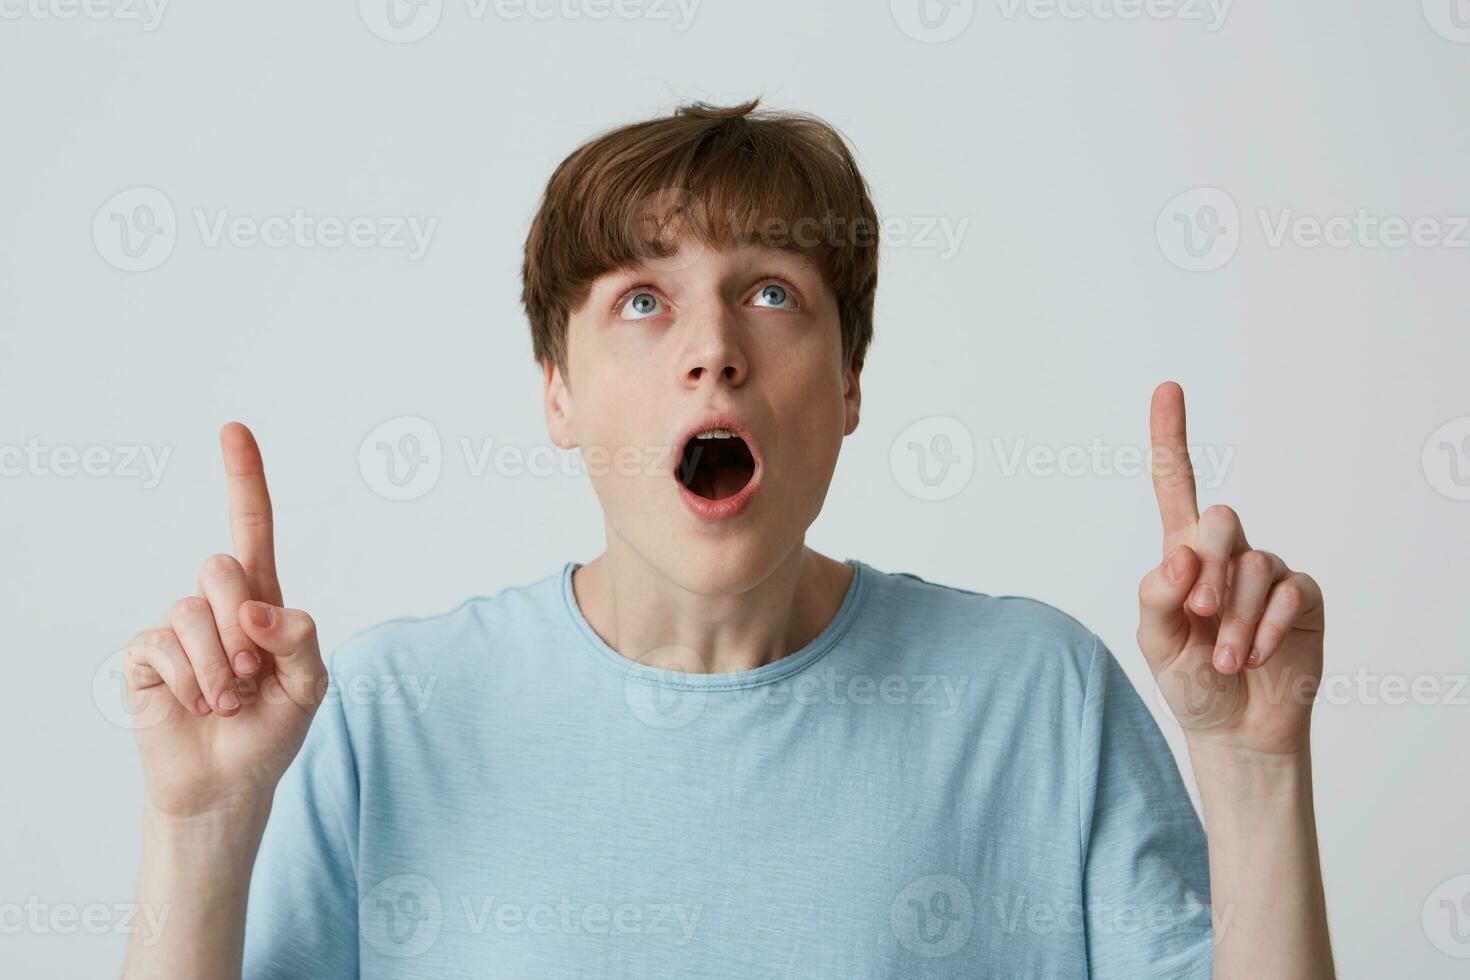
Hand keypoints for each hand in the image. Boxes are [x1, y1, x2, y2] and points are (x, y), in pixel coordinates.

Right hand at [122, 423, 326, 819]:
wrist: (229, 784)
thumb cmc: (272, 730)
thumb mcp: (310, 685)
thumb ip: (298, 638)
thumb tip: (258, 608)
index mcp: (264, 600)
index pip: (253, 527)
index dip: (244, 478)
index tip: (233, 429)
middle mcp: (219, 604)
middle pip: (222, 566)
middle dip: (243, 621)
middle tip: (253, 674)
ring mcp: (179, 627)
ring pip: (194, 610)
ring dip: (220, 666)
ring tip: (230, 701)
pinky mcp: (147, 655)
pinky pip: (165, 647)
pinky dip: (193, 683)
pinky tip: (199, 706)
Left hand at [1136, 382, 1324, 757]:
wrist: (1233, 727)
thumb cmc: (1188, 680)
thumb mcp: (1154, 641)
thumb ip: (1156, 595)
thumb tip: (1179, 555)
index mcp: (1182, 554)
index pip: (1174, 486)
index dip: (1169, 437)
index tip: (1167, 388)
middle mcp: (1226, 553)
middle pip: (1219, 518)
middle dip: (1208, 566)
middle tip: (1200, 613)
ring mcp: (1267, 573)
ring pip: (1254, 564)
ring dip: (1235, 618)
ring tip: (1224, 659)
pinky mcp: (1301, 597)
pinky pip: (1289, 591)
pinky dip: (1266, 626)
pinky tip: (1253, 655)